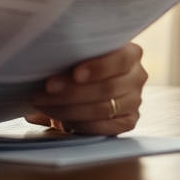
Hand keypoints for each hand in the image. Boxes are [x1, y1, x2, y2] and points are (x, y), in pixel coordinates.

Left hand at [25, 43, 146, 135]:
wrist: (88, 81)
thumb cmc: (79, 60)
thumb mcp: (80, 52)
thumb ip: (71, 55)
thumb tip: (45, 59)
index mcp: (131, 53)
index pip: (121, 60)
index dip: (98, 68)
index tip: (75, 74)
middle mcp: (137, 77)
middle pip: (108, 88)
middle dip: (73, 91)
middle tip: (46, 89)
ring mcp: (135, 101)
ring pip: (104, 109)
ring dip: (69, 108)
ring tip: (43, 104)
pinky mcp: (128, 122)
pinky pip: (105, 128)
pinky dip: (80, 125)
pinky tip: (60, 120)